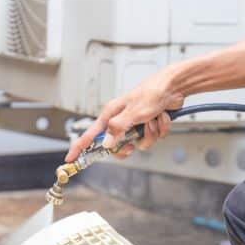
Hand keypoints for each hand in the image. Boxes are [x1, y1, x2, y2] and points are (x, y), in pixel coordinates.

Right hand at [65, 68, 184, 161]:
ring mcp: (136, 124)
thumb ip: (117, 129)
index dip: (80, 146)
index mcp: (111, 114)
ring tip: (153, 119)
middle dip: (128, 146)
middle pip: (117, 145)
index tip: (70, 158)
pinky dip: (160, 129)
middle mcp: (121, 120)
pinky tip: (161, 116)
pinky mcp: (149, 126)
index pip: (91, 134)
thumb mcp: (132, 112)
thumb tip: (105, 143)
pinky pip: (153, 137)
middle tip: (131, 145)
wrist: (173, 87)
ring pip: (140, 143)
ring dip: (150, 133)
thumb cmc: (152, 92)